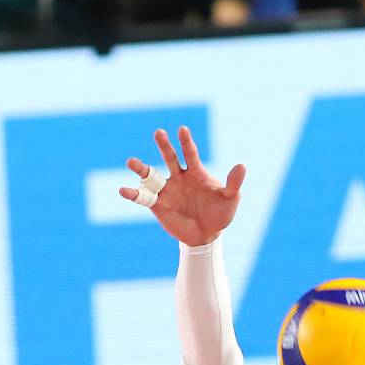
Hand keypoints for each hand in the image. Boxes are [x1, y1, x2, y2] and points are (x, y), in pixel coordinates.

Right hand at [120, 126, 245, 247]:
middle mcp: (179, 177)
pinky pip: (143, 198)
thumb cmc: (220, 214)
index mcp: (196, 172)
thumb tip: (242, 166)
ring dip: (141, 168)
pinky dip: (132, 194)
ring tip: (130, 161)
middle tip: (159, 133)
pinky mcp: (157, 205)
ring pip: (151, 175)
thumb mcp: (230, 199)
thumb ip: (234, 183)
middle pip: (169, 158)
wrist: (206, 235)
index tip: (182, 130)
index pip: (190, 153)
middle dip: (164, 146)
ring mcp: (166, 190)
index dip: (186, 142)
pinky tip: (123, 190)